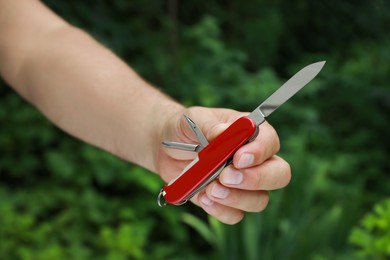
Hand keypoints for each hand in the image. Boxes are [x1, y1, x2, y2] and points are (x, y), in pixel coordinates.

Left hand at [156, 106, 290, 224]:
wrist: (164, 148)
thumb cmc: (184, 128)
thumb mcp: (194, 120)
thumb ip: (210, 125)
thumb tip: (225, 133)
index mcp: (249, 133)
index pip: (270, 141)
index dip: (259, 152)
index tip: (238, 158)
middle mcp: (254, 160)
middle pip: (279, 175)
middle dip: (256, 179)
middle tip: (226, 177)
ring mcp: (243, 184)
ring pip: (260, 200)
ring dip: (236, 198)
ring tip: (210, 188)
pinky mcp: (227, 202)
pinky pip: (236, 215)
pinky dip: (220, 210)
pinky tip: (204, 197)